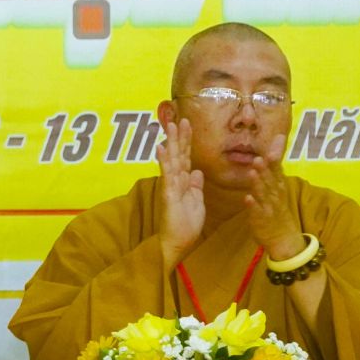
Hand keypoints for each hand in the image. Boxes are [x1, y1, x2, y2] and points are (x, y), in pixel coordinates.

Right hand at [157, 118, 204, 271]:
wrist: (178, 242)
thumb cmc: (186, 224)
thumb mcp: (197, 202)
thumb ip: (195, 186)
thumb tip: (197, 171)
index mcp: (184, 182)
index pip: (186, 157)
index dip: (187, 141)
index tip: (187, 125)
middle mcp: (175, 180)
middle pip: (178, 154)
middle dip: (179, 136)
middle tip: (180, 118)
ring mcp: (170, 185)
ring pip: (172, 159)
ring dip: (171, 142)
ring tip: (170, 125)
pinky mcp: (168, 193)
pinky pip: (167, 174)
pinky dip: (164, 160)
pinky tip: (162, 148)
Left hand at [245, 134, 303, 259]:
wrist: (284, 237)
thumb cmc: (278, 209)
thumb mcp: (278, 188)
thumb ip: (273, 169)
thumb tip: (274, 147)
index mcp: (279, 186)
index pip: (278, 169)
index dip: (276, 156)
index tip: (276, 141)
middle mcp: (276, 195)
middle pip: (271, 180)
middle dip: (266, 168)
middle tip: (259, 157)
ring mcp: (269, 207)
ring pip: (264, 193)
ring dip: (258, 183)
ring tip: (253, 172)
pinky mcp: (261, 219)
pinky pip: (256, 211)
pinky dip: (252, 205)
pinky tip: (247, 198)